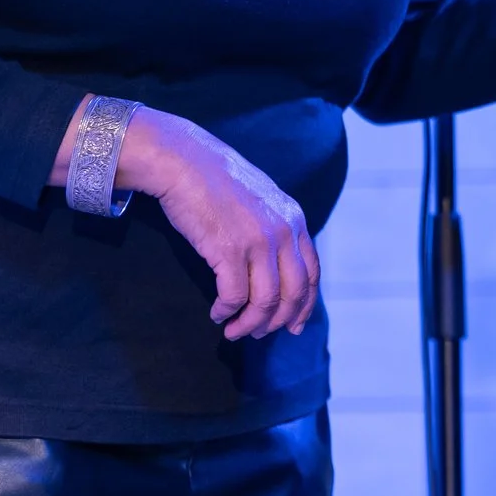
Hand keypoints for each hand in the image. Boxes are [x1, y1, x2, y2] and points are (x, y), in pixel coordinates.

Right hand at [61, 105, 319, 340]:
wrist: (183, 160)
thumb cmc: (216, 181)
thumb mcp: (262, 201)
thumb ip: (276, 229)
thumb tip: (277, 267)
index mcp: (296, 220)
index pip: (312, 274)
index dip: (305, 306)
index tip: (292, 327)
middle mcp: (284, 231)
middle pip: (294, 293)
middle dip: (277, 322)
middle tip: (258, 335)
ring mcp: (259, 241)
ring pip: (266, 301)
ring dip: (249, 324)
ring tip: (233, 330)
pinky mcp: (229, 249)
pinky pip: (235, 296)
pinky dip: (227, 311)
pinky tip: (217, 313)